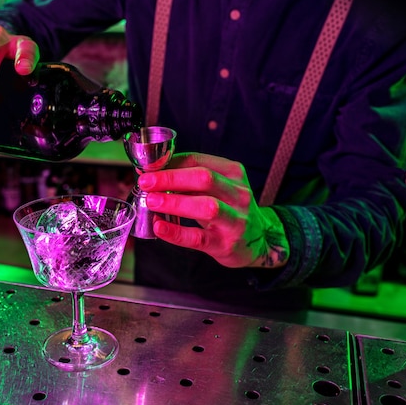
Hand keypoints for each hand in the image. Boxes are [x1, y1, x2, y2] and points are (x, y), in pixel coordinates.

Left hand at [137, 152, 289, 268]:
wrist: (260, 242)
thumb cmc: (229, 210)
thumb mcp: (217, 189)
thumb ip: (189, 180)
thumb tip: (149, 173)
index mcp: (233, 173)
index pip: (198, 160)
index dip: (169, 163)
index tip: (147, 169)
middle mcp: (238, 194)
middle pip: (204, 178)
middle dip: (171, 178)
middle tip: (145, 182)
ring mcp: (235, 220)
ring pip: (207, 207)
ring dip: (174, 202)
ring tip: (151, 201)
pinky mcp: (226, 244)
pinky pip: (199, 238)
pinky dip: (176, 232)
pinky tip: (159, 227)